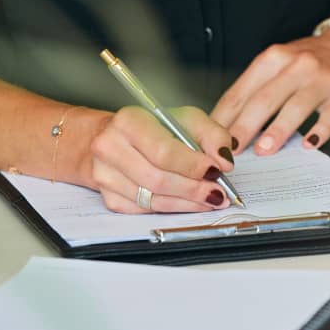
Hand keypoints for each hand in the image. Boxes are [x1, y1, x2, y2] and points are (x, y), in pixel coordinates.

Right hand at [86, 106, 235, 213]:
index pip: (163, 152)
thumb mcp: (186, 118)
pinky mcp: (108, 196)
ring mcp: (104, 175)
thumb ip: (211, 135)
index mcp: (128, 122)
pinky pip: (145, 210)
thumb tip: (224, 161)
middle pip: (158, 179)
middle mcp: (110, 147)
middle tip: (219, 193)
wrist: (115, 137)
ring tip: (211, 200)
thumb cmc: (153, 126)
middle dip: (194, 189)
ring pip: (153, 199)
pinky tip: (189, 203)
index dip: (193, 166)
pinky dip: (172, 208)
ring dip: (187, 203)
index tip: (217, 171)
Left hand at [212, 27, 329, 154]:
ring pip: (296, 107)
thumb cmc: (311, 62)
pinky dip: (318, 133)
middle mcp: (298, 66)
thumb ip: (256, 90)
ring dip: (277, 131)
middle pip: (265, 99)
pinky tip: (308, 145)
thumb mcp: (280, 64)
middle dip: (244, 127)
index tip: (212, 138)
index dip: (225, 116)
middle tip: (230, 150)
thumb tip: (226, 126)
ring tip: (263, 150)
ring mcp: (322, 81)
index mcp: (274, 58)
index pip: (242, 90)